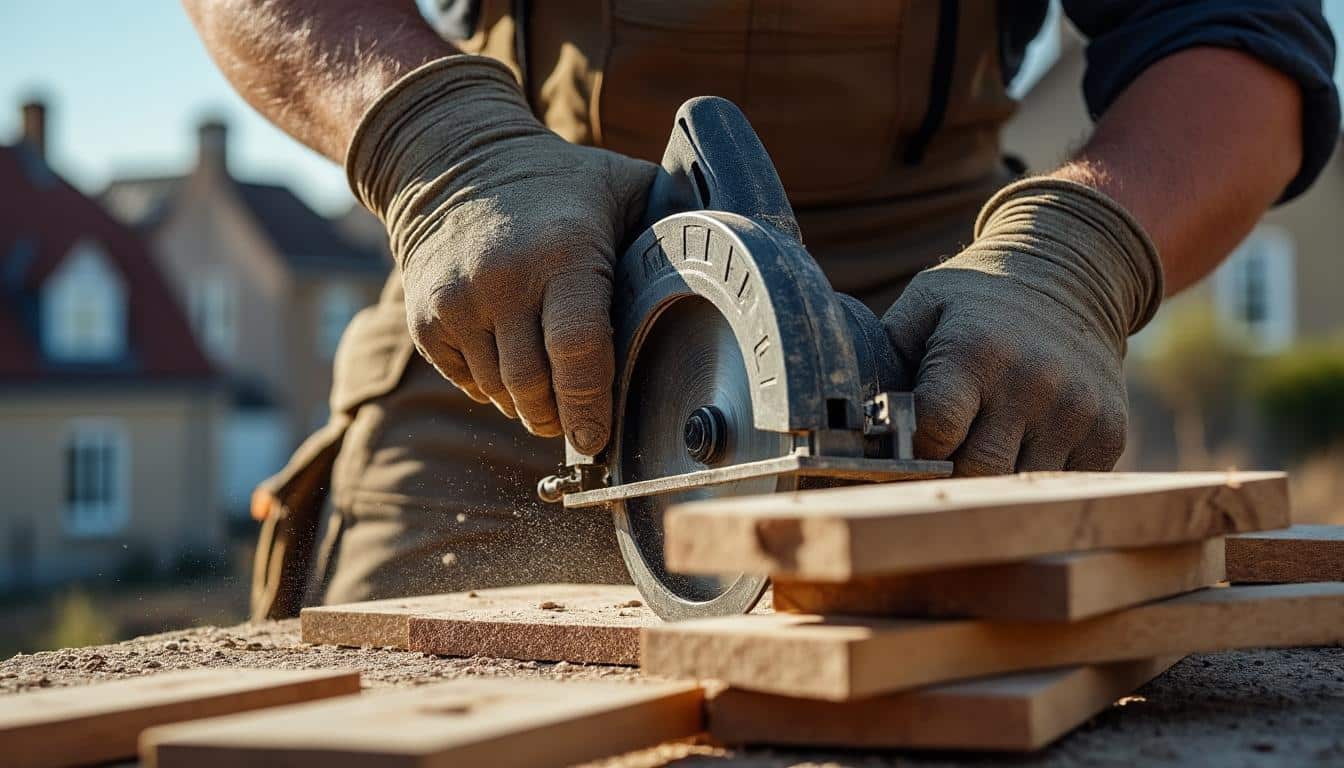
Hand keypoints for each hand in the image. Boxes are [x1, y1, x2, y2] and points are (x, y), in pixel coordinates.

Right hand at [347, 57, 657, 454]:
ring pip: (503, 395)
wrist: (451, 160)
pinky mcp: (426, 319)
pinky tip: (513, 359)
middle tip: (582, 425)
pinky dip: (495, 389)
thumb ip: (673, 219)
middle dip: (562, 419)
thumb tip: (738, 258)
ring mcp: (457, 301)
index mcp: (563, 252)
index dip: (591, 407)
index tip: (600, 440)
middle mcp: (504, 279)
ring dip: (531, 406)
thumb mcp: (620, 184)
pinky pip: (469, 384)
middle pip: (536, 389)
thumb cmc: (557, 182)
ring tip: (551, 385)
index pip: (578, 351)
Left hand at [881, 178, 1162, 475]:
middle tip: (940, 464)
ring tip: (980, 456)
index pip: (937, 430)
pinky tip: (1023, 451)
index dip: (916, 448)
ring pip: (1019, 487)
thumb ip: (888, 357)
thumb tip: (851, 418)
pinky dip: (1036, 481)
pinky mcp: (1109, 432)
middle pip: (978, 470)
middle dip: (951, 475)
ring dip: (994, 483)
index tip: (912, 445)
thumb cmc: (979, 299)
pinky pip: (1063, 486)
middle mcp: (1031, 382)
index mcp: (975, 351)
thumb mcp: (924, 305)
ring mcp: (1075, 411)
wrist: (1072, 274)